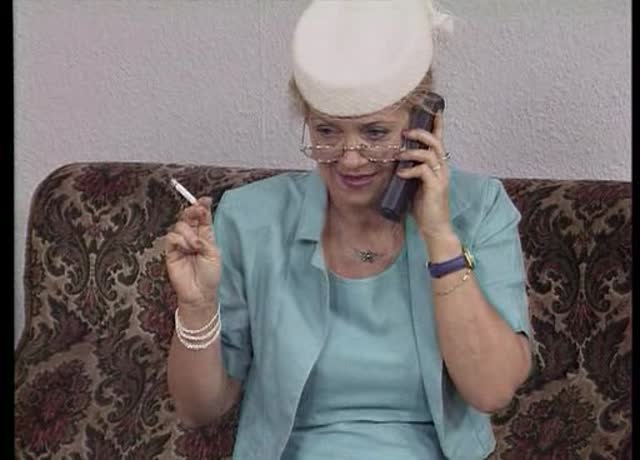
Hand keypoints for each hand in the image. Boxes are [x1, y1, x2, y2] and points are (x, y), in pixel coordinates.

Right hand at [164, 197, 220, 309]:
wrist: (200, 292)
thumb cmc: (210, 275)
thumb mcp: (214, 252)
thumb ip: (205, 235)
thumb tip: (199, 219)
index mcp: (205, 235)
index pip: (202, 217)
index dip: (202, 207)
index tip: (205, 200)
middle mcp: (192, 237)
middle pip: (189, 217)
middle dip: (193, 211)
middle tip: (198, 212)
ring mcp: (180, 243)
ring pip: (180, 226)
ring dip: (189, 233)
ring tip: (195, 246)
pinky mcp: (170, 251)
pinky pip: (171, 237)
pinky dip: (180, 240)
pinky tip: (186, 248)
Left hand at [396, 111, 454, 240]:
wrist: (435, 229)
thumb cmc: (424, 208)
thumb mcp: (414, 186)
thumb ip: (410, 172)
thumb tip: (395, 163)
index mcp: (438, 166)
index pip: (439, 140)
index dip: (437, 124)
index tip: (433, 110)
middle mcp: (443, 168)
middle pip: (435, 141)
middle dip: (420, 133)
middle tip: (405, 132)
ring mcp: (440, 177)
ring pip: (430, 153)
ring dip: (412, 150)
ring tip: (400, 153)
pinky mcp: (436, 187)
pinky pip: (423, 171)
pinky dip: (410, 169)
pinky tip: (401, 174)